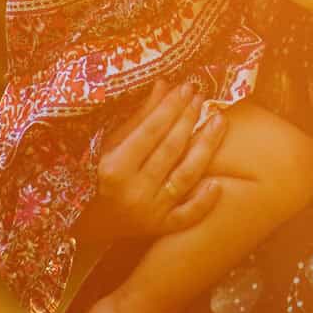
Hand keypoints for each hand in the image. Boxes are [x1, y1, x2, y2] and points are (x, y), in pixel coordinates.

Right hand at [83, 79, 226, 241]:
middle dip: (188, 120)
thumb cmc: (100, 175)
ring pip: (185, 176)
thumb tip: (164, 84)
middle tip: (201, 98)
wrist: (93, 223)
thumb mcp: (111, 144)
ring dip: (205, 147)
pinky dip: (203, 201)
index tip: (186, 87)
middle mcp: (133, 191)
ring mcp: (150, 212)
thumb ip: (139, 117)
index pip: (150, 131)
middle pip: (170, 150)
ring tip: (219, 120)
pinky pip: (187, 215)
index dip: (170, 107)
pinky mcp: (162, 228)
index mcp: (115, 168)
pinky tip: (218, 182)